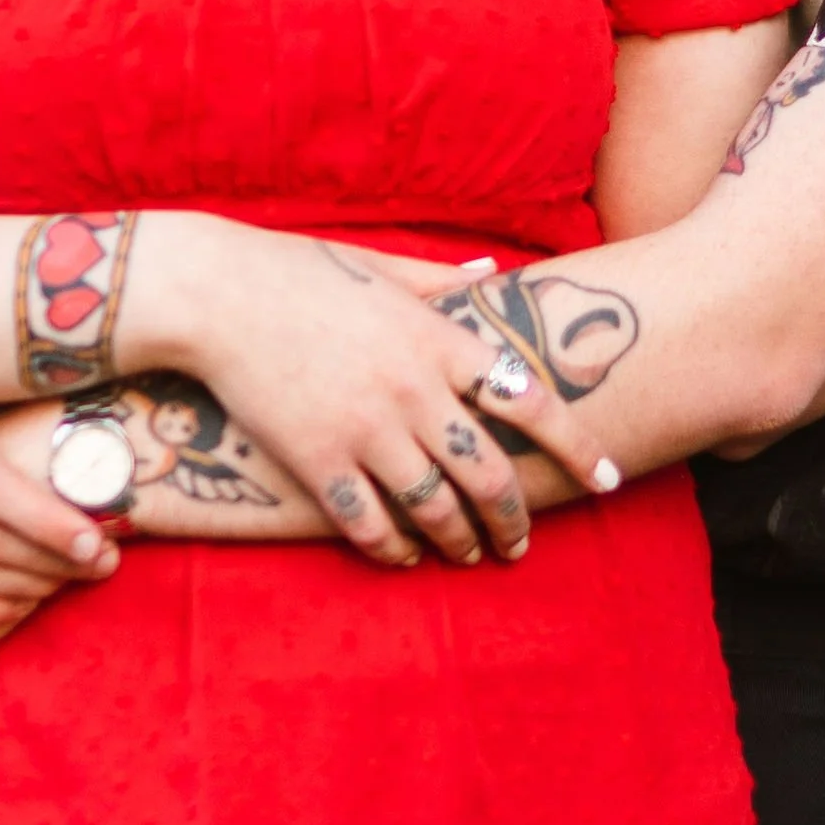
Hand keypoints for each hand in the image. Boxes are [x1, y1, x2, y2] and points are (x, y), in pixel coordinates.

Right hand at [152, 223, 611, 571]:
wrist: (217, 294)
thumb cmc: (299, 273)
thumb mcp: (384, 267)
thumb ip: (443, 280)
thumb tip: (493, 272)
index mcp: (439, 340)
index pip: (530, 401)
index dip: (577, 447)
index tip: (607, 480)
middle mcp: (414, 391)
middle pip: (488, 473)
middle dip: (513, 519)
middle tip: (519, 543)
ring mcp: (366, 430)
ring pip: (435, 508)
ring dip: (459, 541)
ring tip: (466, 554)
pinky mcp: (318, 461)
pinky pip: (370, 524)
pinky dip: (393, 549)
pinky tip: (403, 557)